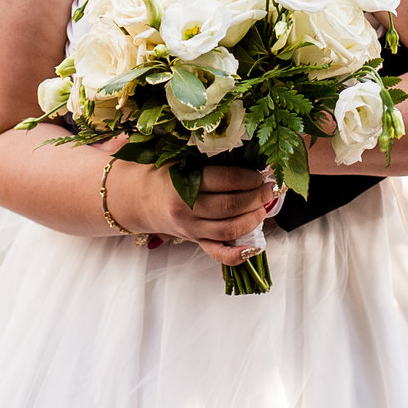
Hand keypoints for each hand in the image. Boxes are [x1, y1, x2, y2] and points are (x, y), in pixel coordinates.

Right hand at [112, 160, 279, 265]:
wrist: (138, 199)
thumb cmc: (162, 173)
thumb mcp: (179, 158)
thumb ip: (206, 157)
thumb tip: (246, 153)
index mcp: (181, 184)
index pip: (225, 180)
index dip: (249, 177)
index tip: (261, 173)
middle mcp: (186, 210)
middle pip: (231, 206)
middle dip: (257, 196)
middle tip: (269, 187)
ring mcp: (191, 230)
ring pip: (230, 230)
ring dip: (254, 218)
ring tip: (264, 206)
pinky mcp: (195, 242)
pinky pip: (218, 253)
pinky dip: (238, 254)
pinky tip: (254, 247)